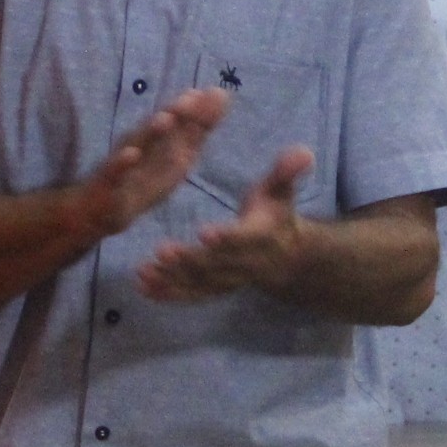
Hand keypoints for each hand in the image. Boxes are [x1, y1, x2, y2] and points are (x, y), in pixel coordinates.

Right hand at [69, 86, 228, 241]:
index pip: (181, 123)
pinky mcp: (108, 181)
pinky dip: (122, 162)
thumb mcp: (176, 159)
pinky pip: (114, 171)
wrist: (100, 209)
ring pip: (138, 144)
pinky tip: (131, 155)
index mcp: (160, 141)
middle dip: (175, 113)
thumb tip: (221, 96)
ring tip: (164, 119)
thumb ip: (198, 130)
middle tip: (191, 98)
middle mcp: (142, 144)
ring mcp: (124, 161)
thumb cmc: (142, 179)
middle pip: (160, 128)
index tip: (217, 93)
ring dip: (150, 132)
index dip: (199, 110)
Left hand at [136, 146, 312, 302]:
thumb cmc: (276, 214)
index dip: (226, 237)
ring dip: (172, 280)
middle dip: (189, 260)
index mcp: (259, 237)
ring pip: (200, 283)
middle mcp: (243, 264)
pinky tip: (142, 288)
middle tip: (162, 251)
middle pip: (215, 264)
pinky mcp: (214, 289)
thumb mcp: (282, 191)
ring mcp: (227, 280)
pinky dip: (168, 294)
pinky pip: (191, 294)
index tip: (205, 233)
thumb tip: (304, 151)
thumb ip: (287, 172)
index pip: (243, 238)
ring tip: (143, 272)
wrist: (286, 257)